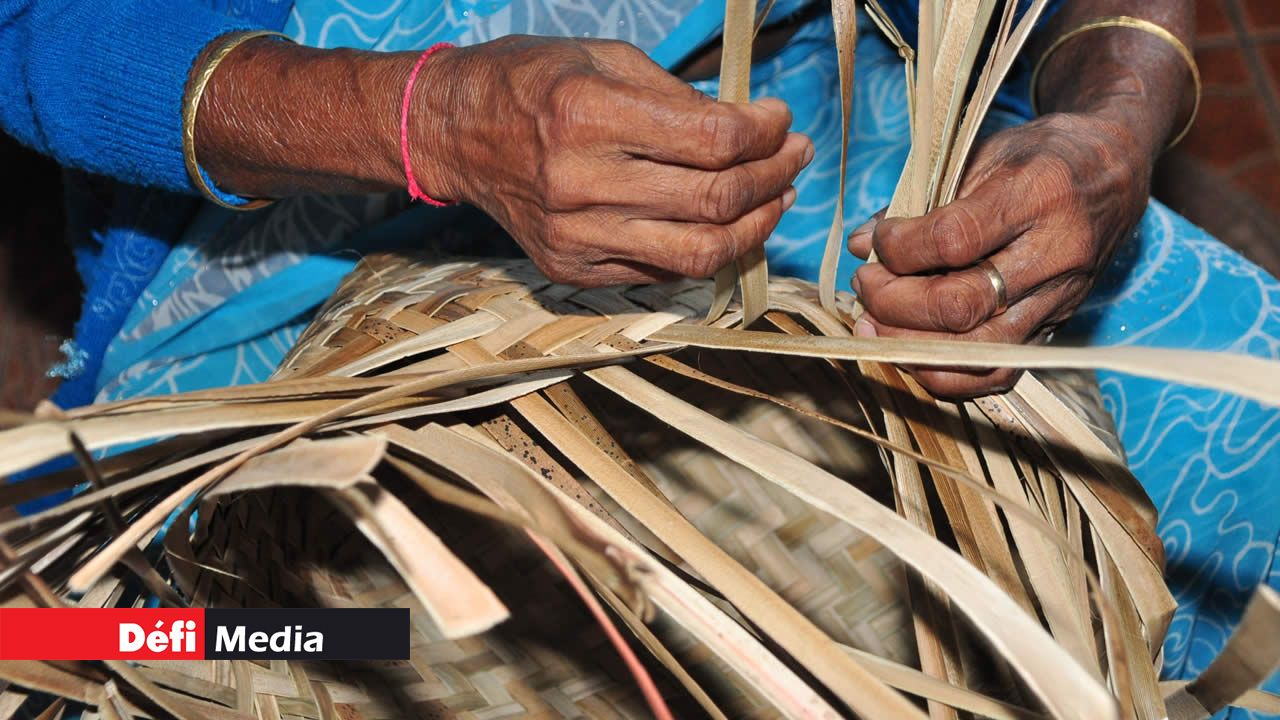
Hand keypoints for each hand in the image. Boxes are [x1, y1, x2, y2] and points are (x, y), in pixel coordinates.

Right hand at [409, 36, 812, 285]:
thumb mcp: (603, 59)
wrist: (453, 134)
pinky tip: (723, 224)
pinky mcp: (571, 269)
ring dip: (754, 227)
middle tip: (794, 156)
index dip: (764, 131)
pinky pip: (661, 271)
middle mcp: (580, 181)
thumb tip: (752, 126)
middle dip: (774, 178)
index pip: (712, 138)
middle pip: (714, 199)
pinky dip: (705, 250)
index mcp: (588, 114)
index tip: (780, 119)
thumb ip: (679, 96)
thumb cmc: (529, 82)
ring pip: (698, 252)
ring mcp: (575, 235)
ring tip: (775, 199)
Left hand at [847, 113, 1152, 397]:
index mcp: (1038, 195)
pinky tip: (907, 351)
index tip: (877, 241)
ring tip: (872, 323)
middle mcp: (1054, 256)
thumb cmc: (1041, 156)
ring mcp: (1058, 301)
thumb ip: (921, 199)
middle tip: (865, 284)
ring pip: (976, 351)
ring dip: (908, 345)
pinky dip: (944, 375)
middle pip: (960, 306)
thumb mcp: (982, 153)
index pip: (953, 241)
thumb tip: (862, 243)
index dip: (899, 248)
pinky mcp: (1054, 330)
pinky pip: (997, 374)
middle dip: (893, 302)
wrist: (1116, 171)